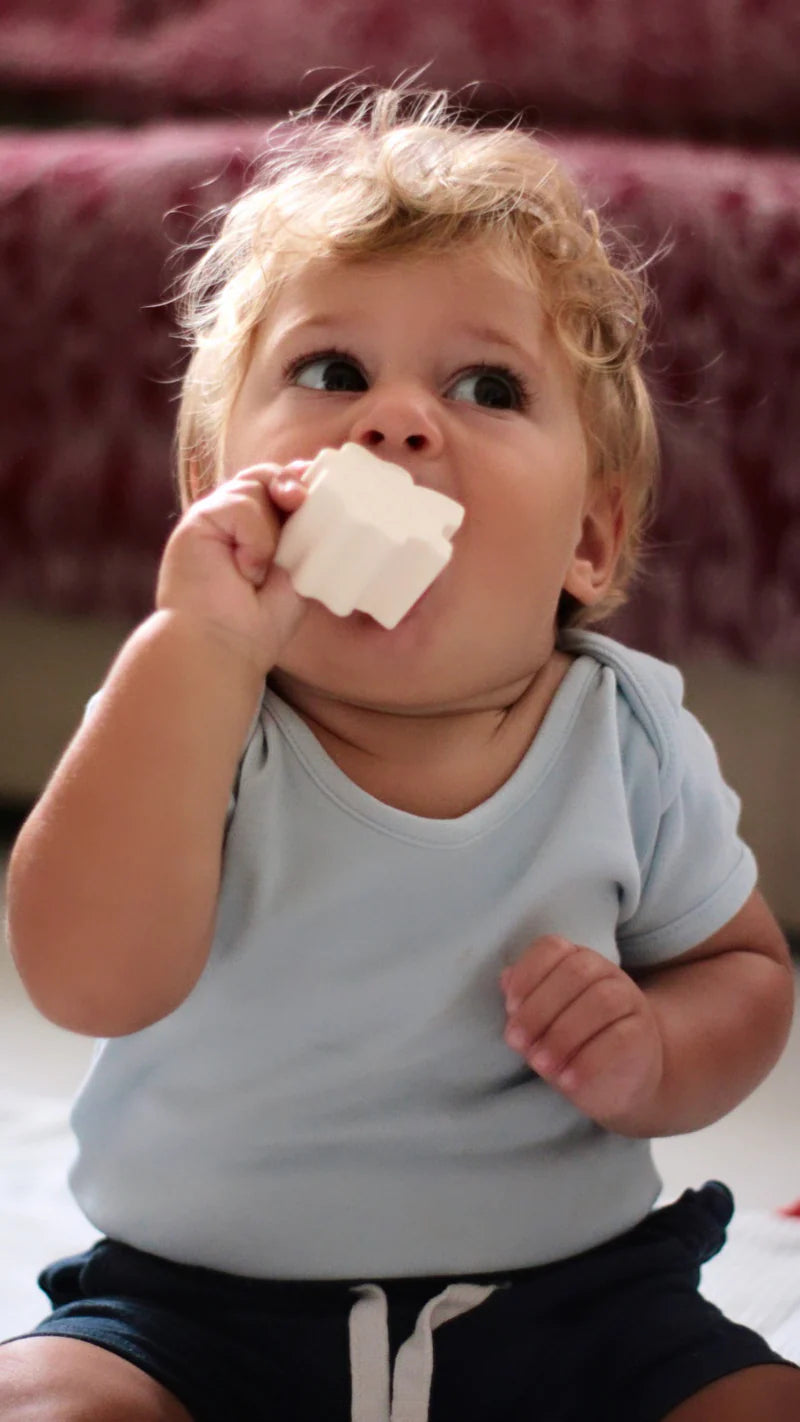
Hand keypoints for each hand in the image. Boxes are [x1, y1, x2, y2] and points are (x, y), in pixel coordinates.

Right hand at [156, 463, 308, 671]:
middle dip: (292, 484)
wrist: (223, 645)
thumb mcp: (297, 571)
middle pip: (267, 475)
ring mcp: (215, 516)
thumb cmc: (258, 622)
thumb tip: (316, 496)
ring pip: (255, 487)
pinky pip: (240, 505)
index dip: (303, 482)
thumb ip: (305, 535)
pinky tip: (246, 570)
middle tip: (302, 503)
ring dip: (271, 528)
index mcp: (257, 528)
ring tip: (264, 569)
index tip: (326, 493)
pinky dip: (254, 538)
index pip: (281, 486)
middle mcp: (234, 518)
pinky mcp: (198, 519)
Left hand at [500, 935, 663, 1131]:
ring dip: (563, 1035)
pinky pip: (620, 1038)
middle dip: (539, 1008)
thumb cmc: (572, 1045)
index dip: (527, 974)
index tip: (510, 1008)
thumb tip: (505, 979)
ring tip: (540, 1064)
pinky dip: (588, 1061)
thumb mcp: (542, 1024)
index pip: (552, 948)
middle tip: (517, 1042)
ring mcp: (629, 1001)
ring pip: (602, 1001)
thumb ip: (525, 1001)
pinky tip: (567, 1080)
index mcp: (575, 961)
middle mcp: (606, 973)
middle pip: (576, 972)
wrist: (620, 1080)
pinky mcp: (643, 1035)